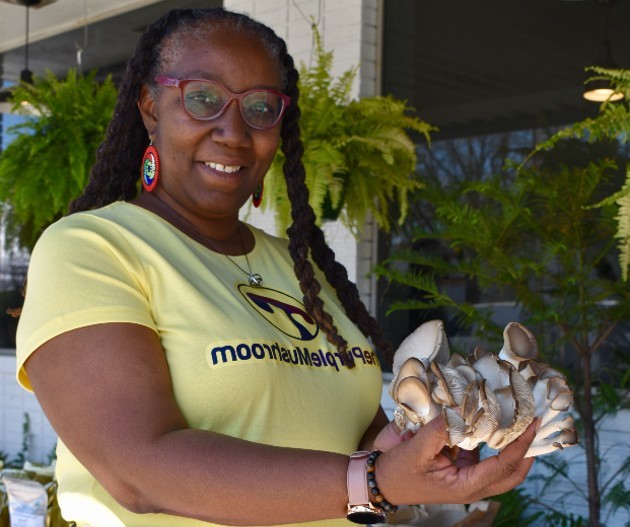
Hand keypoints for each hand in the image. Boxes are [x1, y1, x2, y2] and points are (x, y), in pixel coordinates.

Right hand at [375, 415, 537, 505]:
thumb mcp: (416, 451)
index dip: (521, 446)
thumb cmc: (398, 472)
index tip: (532, 425)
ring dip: (510, 445)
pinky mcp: (457, 464)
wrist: (381, 481)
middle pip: (511, 473)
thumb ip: (439, 430)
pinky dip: (487, 437)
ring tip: (519, 420)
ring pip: (498, 464)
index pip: (504, 467)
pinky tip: (488, 419)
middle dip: (527, 451)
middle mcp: (471, 482)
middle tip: (535, 425)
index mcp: (466, 485)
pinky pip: (479, 452)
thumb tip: (459, 408)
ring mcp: (466, 474)